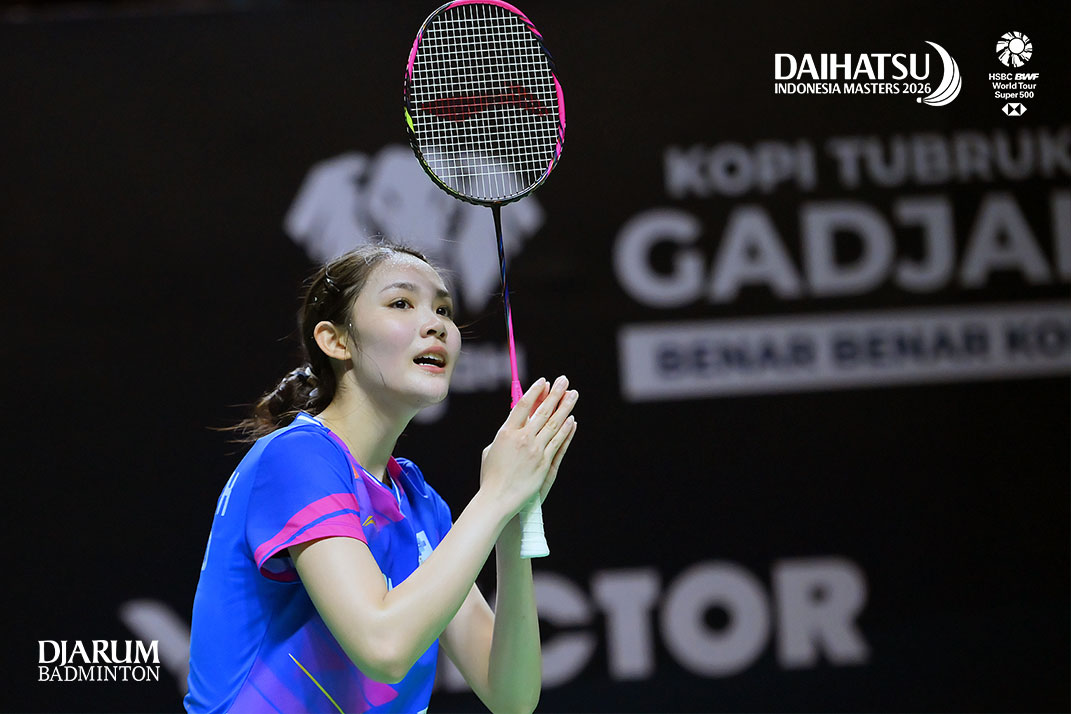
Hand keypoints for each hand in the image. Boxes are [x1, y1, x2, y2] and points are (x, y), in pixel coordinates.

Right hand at [480, 376, 578, 518]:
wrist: (497, 499)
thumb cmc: (491, 476)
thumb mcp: (491, 450)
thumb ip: (505, 435)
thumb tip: (515, 423)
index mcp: (506, 432)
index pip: (523, 405)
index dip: (535, 391)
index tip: (544, 381)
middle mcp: (522, 438)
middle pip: (542, 411)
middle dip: (555, 394)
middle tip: (564, 380)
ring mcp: (535, 450)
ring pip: (554, 424)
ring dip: (565, 407)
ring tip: (573, 394)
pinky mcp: (544, 463)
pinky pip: (558, 442)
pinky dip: (565, 430)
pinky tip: (572, 420)